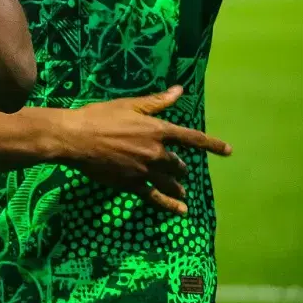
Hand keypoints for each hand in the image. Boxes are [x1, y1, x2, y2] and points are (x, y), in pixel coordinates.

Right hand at [46, 86, 231, 215]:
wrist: (74, 138)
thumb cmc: (99, 117)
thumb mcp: (129, 105)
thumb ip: (156, 102)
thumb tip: (179, 91)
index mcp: (158, 130)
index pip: (192, 138)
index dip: (212, 145)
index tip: (228, 151)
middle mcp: (157, 153)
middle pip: (178, 164)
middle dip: (180, 167)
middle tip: (180, 169)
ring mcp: (145, 171)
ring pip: (170, 182)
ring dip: (178, 186)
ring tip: (182, 191)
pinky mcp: (132, 184)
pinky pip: (155, 197)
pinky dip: (169, 205)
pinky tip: (180, 211)